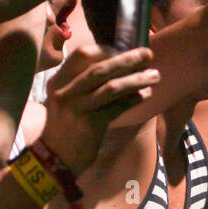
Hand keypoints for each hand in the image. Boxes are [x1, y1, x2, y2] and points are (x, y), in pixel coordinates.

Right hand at [40, 44, 157, 173]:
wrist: (52, 159)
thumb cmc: (64, 126)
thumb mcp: (65, 99)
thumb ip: (83, 82)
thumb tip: (119, 64)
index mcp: (59, 80)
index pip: (82, 54)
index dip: (107, 49)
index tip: (125, 49)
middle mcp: (65, 91)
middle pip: (101, 69)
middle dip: (128, 59)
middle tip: (148, 54)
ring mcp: (76, 108)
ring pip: (112, 87)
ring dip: (137, 79)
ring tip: (155, 75)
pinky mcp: (89, 125)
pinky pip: (117, 108)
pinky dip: (133, 99)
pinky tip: (145, 95)